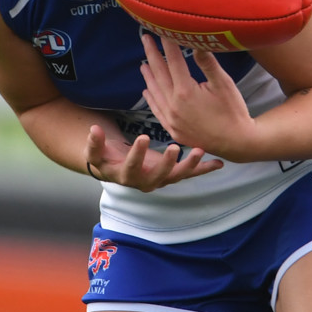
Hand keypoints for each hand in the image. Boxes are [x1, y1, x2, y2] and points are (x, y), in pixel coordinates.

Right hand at [84, 123, 222, 192]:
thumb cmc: (106, 157)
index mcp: (126, 175)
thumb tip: (93, 130)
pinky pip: (189, 173)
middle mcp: (146, 182)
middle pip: (159, 176)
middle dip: (167, 162)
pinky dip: (204, 169)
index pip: (131, 166)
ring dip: (190, 166)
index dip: (136, 154)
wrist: (117, 168)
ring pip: (177, 176)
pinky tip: (218, 163)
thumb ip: (94, 143)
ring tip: (200, 152)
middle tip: (175, 147)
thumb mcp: (97, 151)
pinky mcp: (172, 175)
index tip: (142, 138)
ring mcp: (161, 179)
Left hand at [139, 34, 258, 162]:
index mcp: (185, 92)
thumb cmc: (233, 111)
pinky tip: (147, 90)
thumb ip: (207, 63)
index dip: (166, 44)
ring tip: (143, 63)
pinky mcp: (173, 130)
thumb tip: (196, 42)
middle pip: (159, 74)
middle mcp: (173, 105)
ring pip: (154, 92)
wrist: (238, 143)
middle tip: (145, 38)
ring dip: (148, 76)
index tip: (161, 30)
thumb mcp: (223, 84)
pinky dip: (150, 98)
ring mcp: (171, 119)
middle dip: (152, 54)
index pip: (172, 61)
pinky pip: (156, 110)